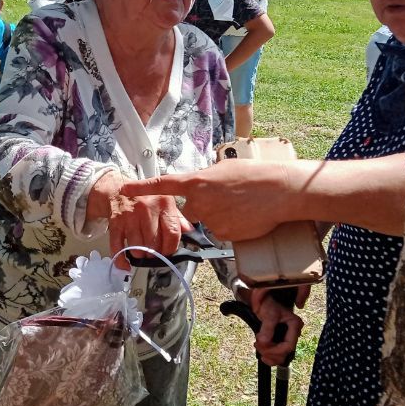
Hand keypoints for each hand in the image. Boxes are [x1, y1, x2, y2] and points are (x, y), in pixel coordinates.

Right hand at [88, 172, 191, 266]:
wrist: (119, 188)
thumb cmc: (146, 198)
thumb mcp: (165, 202)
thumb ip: (178, 218)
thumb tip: (190, 232)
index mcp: (164, 203)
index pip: (172, 232)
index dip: (171, 248)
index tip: (168, 252)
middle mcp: (147, 208)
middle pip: (154, 243)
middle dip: (155, 254)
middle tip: (154, 255)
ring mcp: (130, 215)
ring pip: (137, 246)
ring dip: (140, 255)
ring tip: (142, 254)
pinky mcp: (116, 221)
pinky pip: (118, 245)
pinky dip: (121, 259)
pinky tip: (126, 264)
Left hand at [120, 159, 298, 240]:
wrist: (280, 192)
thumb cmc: (255, 176)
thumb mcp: (224, 170)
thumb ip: (205, 180)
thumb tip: (199, 187)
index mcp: (197, 182)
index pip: (162, 185)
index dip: (141, 188)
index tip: (124, 190)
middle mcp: (199, 202)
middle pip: (189, 211)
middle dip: (202, 208)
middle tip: (228, 200)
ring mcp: (210, 220)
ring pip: (207, 222)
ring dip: (219, 217)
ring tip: (242, 206)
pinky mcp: (223, 235)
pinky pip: (221, 233)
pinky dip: (231, 227)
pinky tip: (246, 217)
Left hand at [249, 286, 306, 366]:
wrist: (262, 301)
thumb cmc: (267, 303)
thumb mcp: (268, 313)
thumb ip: (267, 328)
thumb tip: (263, 341)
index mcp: (295, 325)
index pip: (289, 345)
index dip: (275, 350)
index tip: (261, 345)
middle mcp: (293, 333)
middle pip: (285, 352)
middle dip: (271, 352)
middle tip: (257, 346)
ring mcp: (287, 337)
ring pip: (282, 356)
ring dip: (270, 356)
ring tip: (258, 348)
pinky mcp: (280, 340)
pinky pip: (278, 354)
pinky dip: (270, 357)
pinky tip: (262, 355)